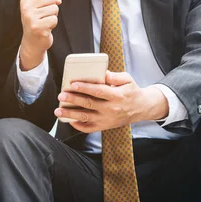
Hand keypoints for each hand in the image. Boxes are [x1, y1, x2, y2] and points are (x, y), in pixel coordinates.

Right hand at [19, 0, 61, 70]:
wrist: (32, 42)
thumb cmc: (38, 21)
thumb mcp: (40, 6)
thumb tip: (58, 0)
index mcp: (25, 1)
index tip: (42, 8)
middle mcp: (26, 9)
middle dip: (52, 7)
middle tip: (45, 16)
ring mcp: (31, 19)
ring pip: (54, 9)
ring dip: (53, 16)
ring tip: (45, 22)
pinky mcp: (38, 28)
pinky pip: (54, 19)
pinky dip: (53, 24)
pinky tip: (46, 28)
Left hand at [54, 72, 168, 132]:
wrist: (142, 108)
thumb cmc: (132, 91)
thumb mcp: (128, 79)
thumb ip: (114, 76)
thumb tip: (102, 73)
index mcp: (117, 96)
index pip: (98, 91)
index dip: (85, 88)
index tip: (73, 84)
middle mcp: (111, 109)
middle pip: (89, 104)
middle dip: (73, 100)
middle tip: (61, 95)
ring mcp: (107, 120)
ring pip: (86, 118)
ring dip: (71, 114)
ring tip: (58, 110)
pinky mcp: (105, 126)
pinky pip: (89, 129)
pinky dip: (78, 126)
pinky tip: (69, 120)